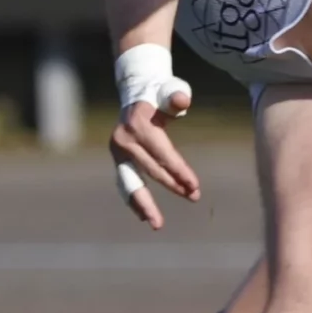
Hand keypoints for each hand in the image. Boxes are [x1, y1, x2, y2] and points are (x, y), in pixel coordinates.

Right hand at [110, 90, 198, 229]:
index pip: (162, 153)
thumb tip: (182, 101)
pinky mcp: (117, 159)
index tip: (194, 186)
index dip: (179, 170)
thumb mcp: (170, 89)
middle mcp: (124, 141)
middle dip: (173, 185)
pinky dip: (134, 199)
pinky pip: (125, 182)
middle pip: (150, 170)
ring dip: (144, 204)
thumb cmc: (159, 94)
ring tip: (157, 223)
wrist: (136, 95)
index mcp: (138, 125)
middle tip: (193, 197)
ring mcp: (117, 152)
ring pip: (131, 183)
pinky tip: (143, 215)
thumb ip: (177, 96)